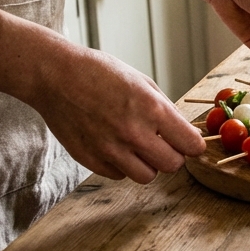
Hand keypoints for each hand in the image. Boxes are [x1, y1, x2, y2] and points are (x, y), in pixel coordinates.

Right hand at [28, 46, 206, 181]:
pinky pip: (119, 175)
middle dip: (173, 156)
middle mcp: (134, 133)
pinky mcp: (90, 160)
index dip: (193, 144)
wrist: (56, 77)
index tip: (189, 142)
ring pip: (147, 176)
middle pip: (172, 166)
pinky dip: (122, 166)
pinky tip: (115, 146)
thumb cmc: (101, 74)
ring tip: (139, 148)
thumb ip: (164, 109)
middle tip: (165, 145)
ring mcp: (110, 149)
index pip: (191, 145)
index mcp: (153, 109)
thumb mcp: (143, 82)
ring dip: (148, 165)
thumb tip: (182, 131)